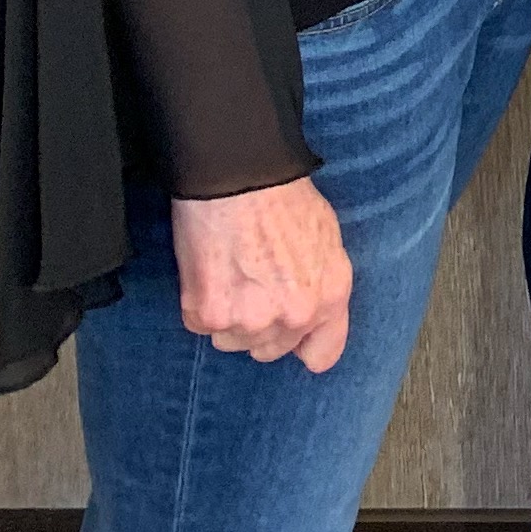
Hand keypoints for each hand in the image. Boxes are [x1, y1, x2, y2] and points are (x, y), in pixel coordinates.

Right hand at [171, 176, 351, 372]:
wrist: (239, 177)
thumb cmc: (284, 199)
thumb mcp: (327, 239)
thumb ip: (323, 285)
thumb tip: (311, 317)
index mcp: (329, 297)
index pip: (323, 355)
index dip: (304, 345)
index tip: (290, 335)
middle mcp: (293, 317)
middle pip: (270, 350)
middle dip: (260, 325)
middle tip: (250, 285)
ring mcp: (249, 321)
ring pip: (232, 341)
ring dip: (228, 316)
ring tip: (230, 272)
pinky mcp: (208, 316)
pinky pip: (202, 325)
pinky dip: (201, 304)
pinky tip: (209, 270)